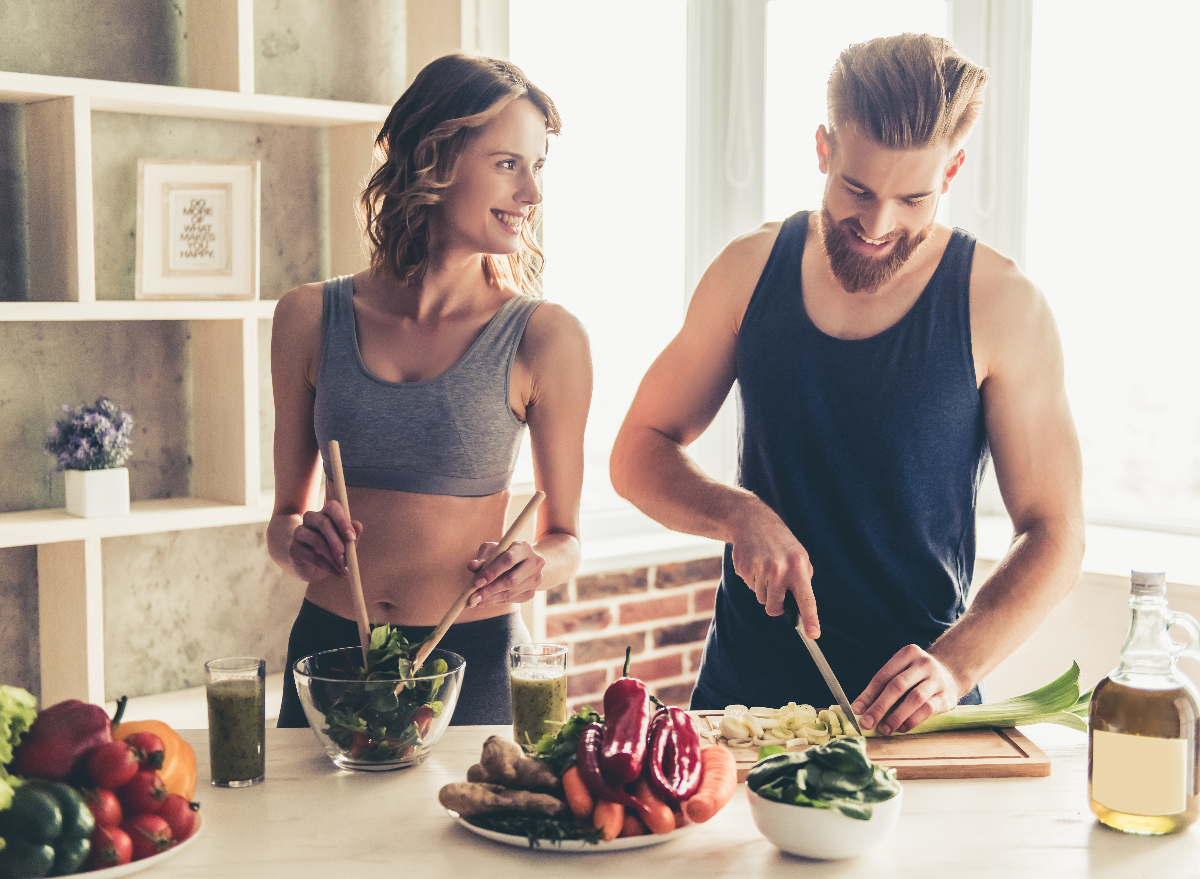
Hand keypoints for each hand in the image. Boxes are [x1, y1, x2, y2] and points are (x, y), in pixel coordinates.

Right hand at [288, 499, 361, 581]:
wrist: (315, 568)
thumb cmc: (335, 550)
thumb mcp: (347, 544)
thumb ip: (353, 534)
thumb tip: (357, 525)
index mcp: (326, 513)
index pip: (332, 507)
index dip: (343, 521)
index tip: (352, 538)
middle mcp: (310, 519)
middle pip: (324, 523)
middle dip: (338, 542)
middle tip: (348, 559)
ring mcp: (300, 532)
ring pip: (317, 540)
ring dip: (333, 557)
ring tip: (345, 570)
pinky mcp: (294, 549)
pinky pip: (311, 556)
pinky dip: (327, 566)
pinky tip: (336, 573)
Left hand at [466, 540, 544, 607]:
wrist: (525, 561)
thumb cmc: (504, 553)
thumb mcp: (493, 550)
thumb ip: (482, 558)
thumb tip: (472, 566)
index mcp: (523, 547)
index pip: (508, 560)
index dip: (492, 572)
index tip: (477, 582)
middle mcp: (535, 563)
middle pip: (511, 580)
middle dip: (489, 590)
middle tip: (472, 597)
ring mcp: (535, 579)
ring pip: (510, 593)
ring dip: (490, 599)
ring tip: (474, 602)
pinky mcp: (532, 592)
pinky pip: (511, 600)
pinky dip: (496, 602)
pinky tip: (484, 601)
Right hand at [729, 501, 818, 636]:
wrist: (753, 522)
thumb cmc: (781, 543)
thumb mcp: (799, 556)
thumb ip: (802, 580)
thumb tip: (801, 608)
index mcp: (798, 566)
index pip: (806, 598)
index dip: (810, 618)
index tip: (814, 634)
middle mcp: (779, 569)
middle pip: (775, 607)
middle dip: (775, 604)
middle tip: (775, 587)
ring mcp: (760, 569)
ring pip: (762, 598)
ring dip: (764, 589)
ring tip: (765, 567)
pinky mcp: (744, 568)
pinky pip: (750, 587)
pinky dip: (753, 579)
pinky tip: (755, 562)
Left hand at [851, 645, 961, 734]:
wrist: (951, 674)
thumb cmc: (916, 677)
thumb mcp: (901, 673)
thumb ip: (882, 688)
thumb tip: (860, 709)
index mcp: (907, 654)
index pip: (883, 676)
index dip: (868, 694)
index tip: (857, 710)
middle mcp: (923, 663)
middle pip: (897, 686)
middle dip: (880, 706)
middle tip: (867, 723)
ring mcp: (937, 679)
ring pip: (914, 698)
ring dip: (896, 716)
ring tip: (884, 729)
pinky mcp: (947, 696)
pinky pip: (928, 709)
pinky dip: (912, 720)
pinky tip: (902, 728)